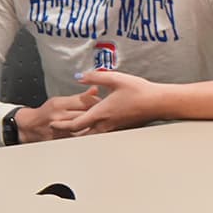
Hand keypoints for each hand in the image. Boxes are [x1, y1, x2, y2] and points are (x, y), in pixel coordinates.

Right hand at [13, 87, 100, 142]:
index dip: (97, 102)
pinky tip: (93, 131)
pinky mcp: (62, 139)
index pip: (84, 101)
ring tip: (100, 121)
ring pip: (84, 126)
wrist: (30, 126)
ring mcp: (60, 128)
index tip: (103, 102)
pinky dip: (88, 133)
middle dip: (97, 113)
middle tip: (106, 112)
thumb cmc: (46, 112)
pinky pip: (80, 137)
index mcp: (59, 103)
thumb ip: (79, 97)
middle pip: (85, 114)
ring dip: (94, 124)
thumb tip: (95, 89)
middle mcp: (59, 115)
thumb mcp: (60, 100)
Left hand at [51, 70, 167, 136]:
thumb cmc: (140, 91)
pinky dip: (92, 132)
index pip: (75, 125)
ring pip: (92, 135)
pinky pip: (102, 133)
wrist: (160, 102)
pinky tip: (90, 125)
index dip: (61, 126)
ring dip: (79, 133)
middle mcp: (106, 123)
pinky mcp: (121, 127)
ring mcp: (114, 127)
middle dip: (67, 133)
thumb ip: (95, 78)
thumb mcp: (115, 79)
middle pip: (81, 134)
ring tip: (68, 130)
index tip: (52, 124)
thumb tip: (79, 77)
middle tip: (57, 130)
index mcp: (101, 113)